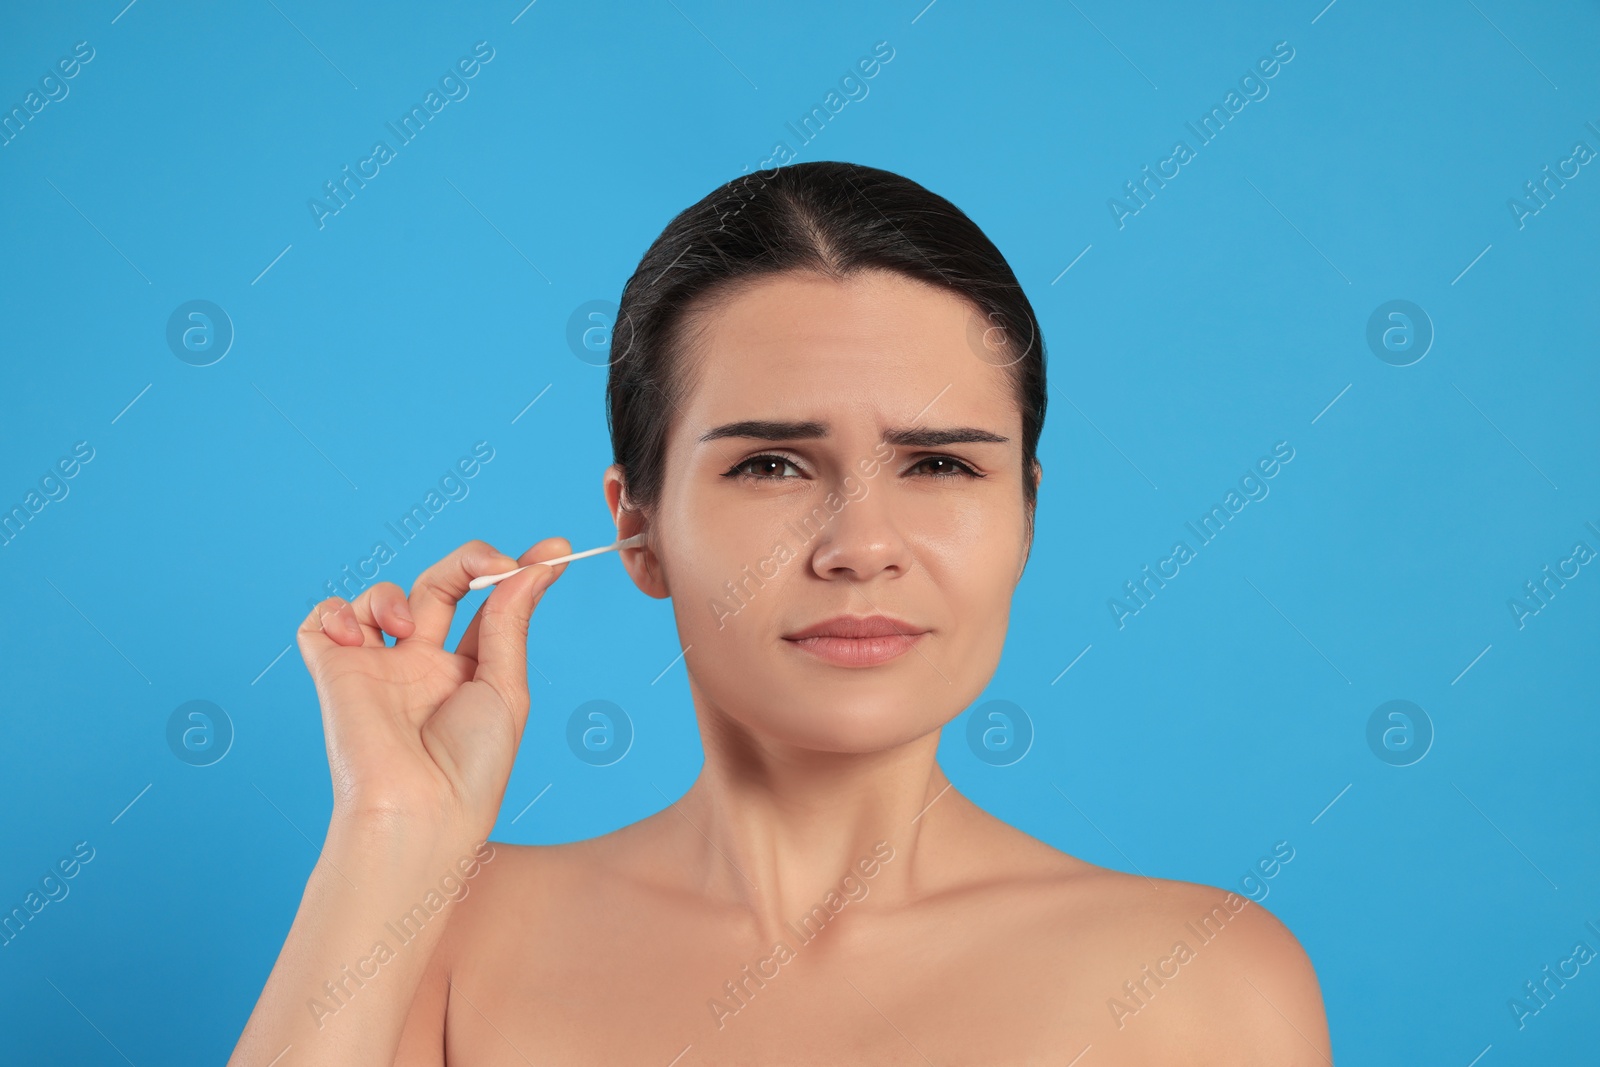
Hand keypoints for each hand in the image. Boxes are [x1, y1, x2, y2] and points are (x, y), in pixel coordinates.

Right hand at [295, 538, 571, 837]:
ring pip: (381, 598)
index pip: (488, 605)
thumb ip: (510, 621)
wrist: (419, 811)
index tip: (553, 552)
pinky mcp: (334, 673)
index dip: (515, 573)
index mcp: (467, 672)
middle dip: (469, 562)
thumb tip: (538, 567)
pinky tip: (359, 636)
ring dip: (395, 594)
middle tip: (496, 564)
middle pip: (440, 586)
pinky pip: (322, 621)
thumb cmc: (471, 766)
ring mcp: (377, 667)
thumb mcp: (506, 687)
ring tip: (405, 630)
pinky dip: (336, 612)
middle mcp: (422, 665)